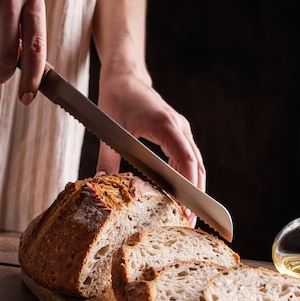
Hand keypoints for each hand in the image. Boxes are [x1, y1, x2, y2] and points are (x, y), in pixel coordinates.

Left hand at [95, 67, 205, 225]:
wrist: (124, 78)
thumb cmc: (117, 99)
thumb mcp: (109, 131)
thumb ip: (107, 159)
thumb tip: (102, 183)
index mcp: (166, 125)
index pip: (186, 159)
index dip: (190, 186)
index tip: (188, 208)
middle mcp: (179, 127)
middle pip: (196, 166)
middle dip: (195, 195)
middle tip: (189, 222)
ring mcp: (181, 130)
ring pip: (195, 164)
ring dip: (194, 188)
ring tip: (187, 216)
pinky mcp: (177, 134)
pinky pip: (188, 159)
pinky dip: (188, 178)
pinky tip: (180, 197)